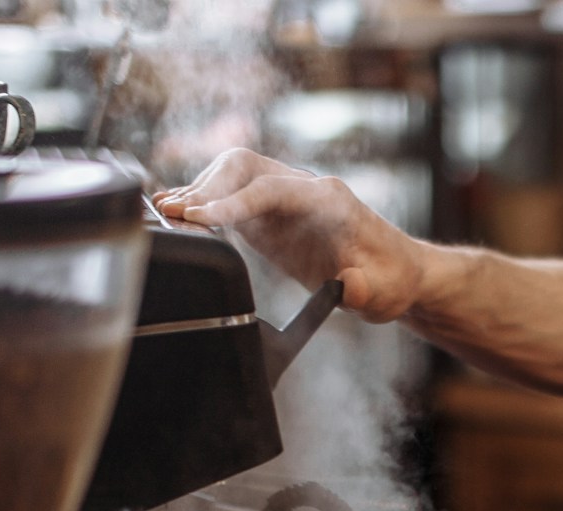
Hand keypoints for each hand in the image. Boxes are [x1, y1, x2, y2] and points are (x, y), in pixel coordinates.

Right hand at [152, 150, 425, 321]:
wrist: (397, 272)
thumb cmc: (392, 280)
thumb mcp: (384, 293)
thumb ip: (366, 290)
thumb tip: (347, 286)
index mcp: (327, 199)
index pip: (269, 188)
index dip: (231, 202)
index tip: (198, 218)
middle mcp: (302, 189)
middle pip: (244, 166)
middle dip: (207, 186)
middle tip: (176, 215)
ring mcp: (285, 198)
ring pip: (233, 174)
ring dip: (200, 189)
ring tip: (165, 212)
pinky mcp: (272, 215)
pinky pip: (232, 196)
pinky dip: (204, 202)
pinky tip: (177, 214)